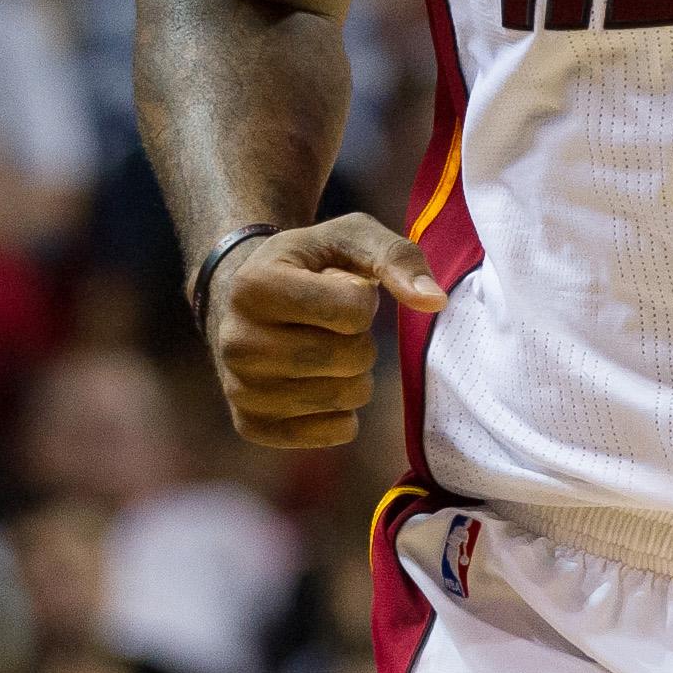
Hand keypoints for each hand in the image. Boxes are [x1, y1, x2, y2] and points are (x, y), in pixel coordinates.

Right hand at [205, 211, 445, 448]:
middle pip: (352, 359)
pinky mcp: (252, 426)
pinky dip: (344, 411)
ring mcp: (240, 389)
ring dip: (356, 375)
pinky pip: (336, 433)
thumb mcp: (349, 238)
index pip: (353, 310)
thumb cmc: (310, 264)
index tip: (338, 289)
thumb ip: (396, 257)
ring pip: (347, 399)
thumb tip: (435, 301)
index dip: (363, 299)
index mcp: (254, 285)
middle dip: (362, 340)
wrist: (247, 300)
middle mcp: (237, 341)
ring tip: (325, 349)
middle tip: (334, 325)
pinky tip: (319, 382)